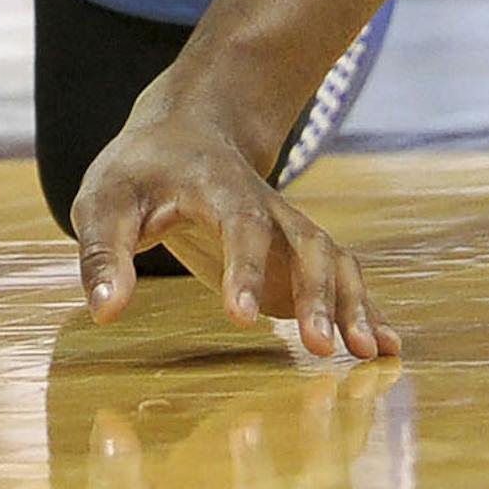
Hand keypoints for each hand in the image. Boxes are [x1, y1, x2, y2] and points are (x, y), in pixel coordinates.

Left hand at [70, 113, 400, 360]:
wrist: (186, 133)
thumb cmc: (138, 172)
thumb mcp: (103, 200)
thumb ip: (104, 251)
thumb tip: (106, 314)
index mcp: (216, 184)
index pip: (239, 222)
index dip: (245, 266)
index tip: (241, 315)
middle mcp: (265, 204)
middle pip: (304, 240)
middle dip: (316, 293)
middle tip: (319, 347)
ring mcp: (287, 229)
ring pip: (331, 258)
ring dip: (350, 303)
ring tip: (366, 355)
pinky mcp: (295, 256)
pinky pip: (339, 277)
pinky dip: (365, 309)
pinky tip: (385, 349)